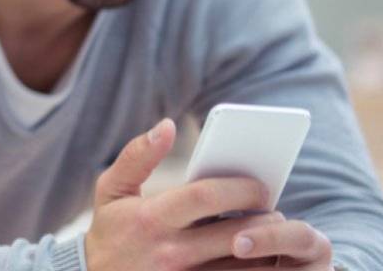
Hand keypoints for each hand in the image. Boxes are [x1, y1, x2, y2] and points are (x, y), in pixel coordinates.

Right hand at [86, 119, 331, 270]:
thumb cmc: (110, 231)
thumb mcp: (110, 190)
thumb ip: (136, 156)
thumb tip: (167, 125)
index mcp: (150, 218)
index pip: (205, 196)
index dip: (240, 187)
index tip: (259, 186)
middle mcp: (169, 252)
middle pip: (234, 234)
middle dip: (264, 220)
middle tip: (273, 211)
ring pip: (241, 266)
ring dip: (264, 250)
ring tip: (270, 236)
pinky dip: (252, 269)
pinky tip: (255, 259)